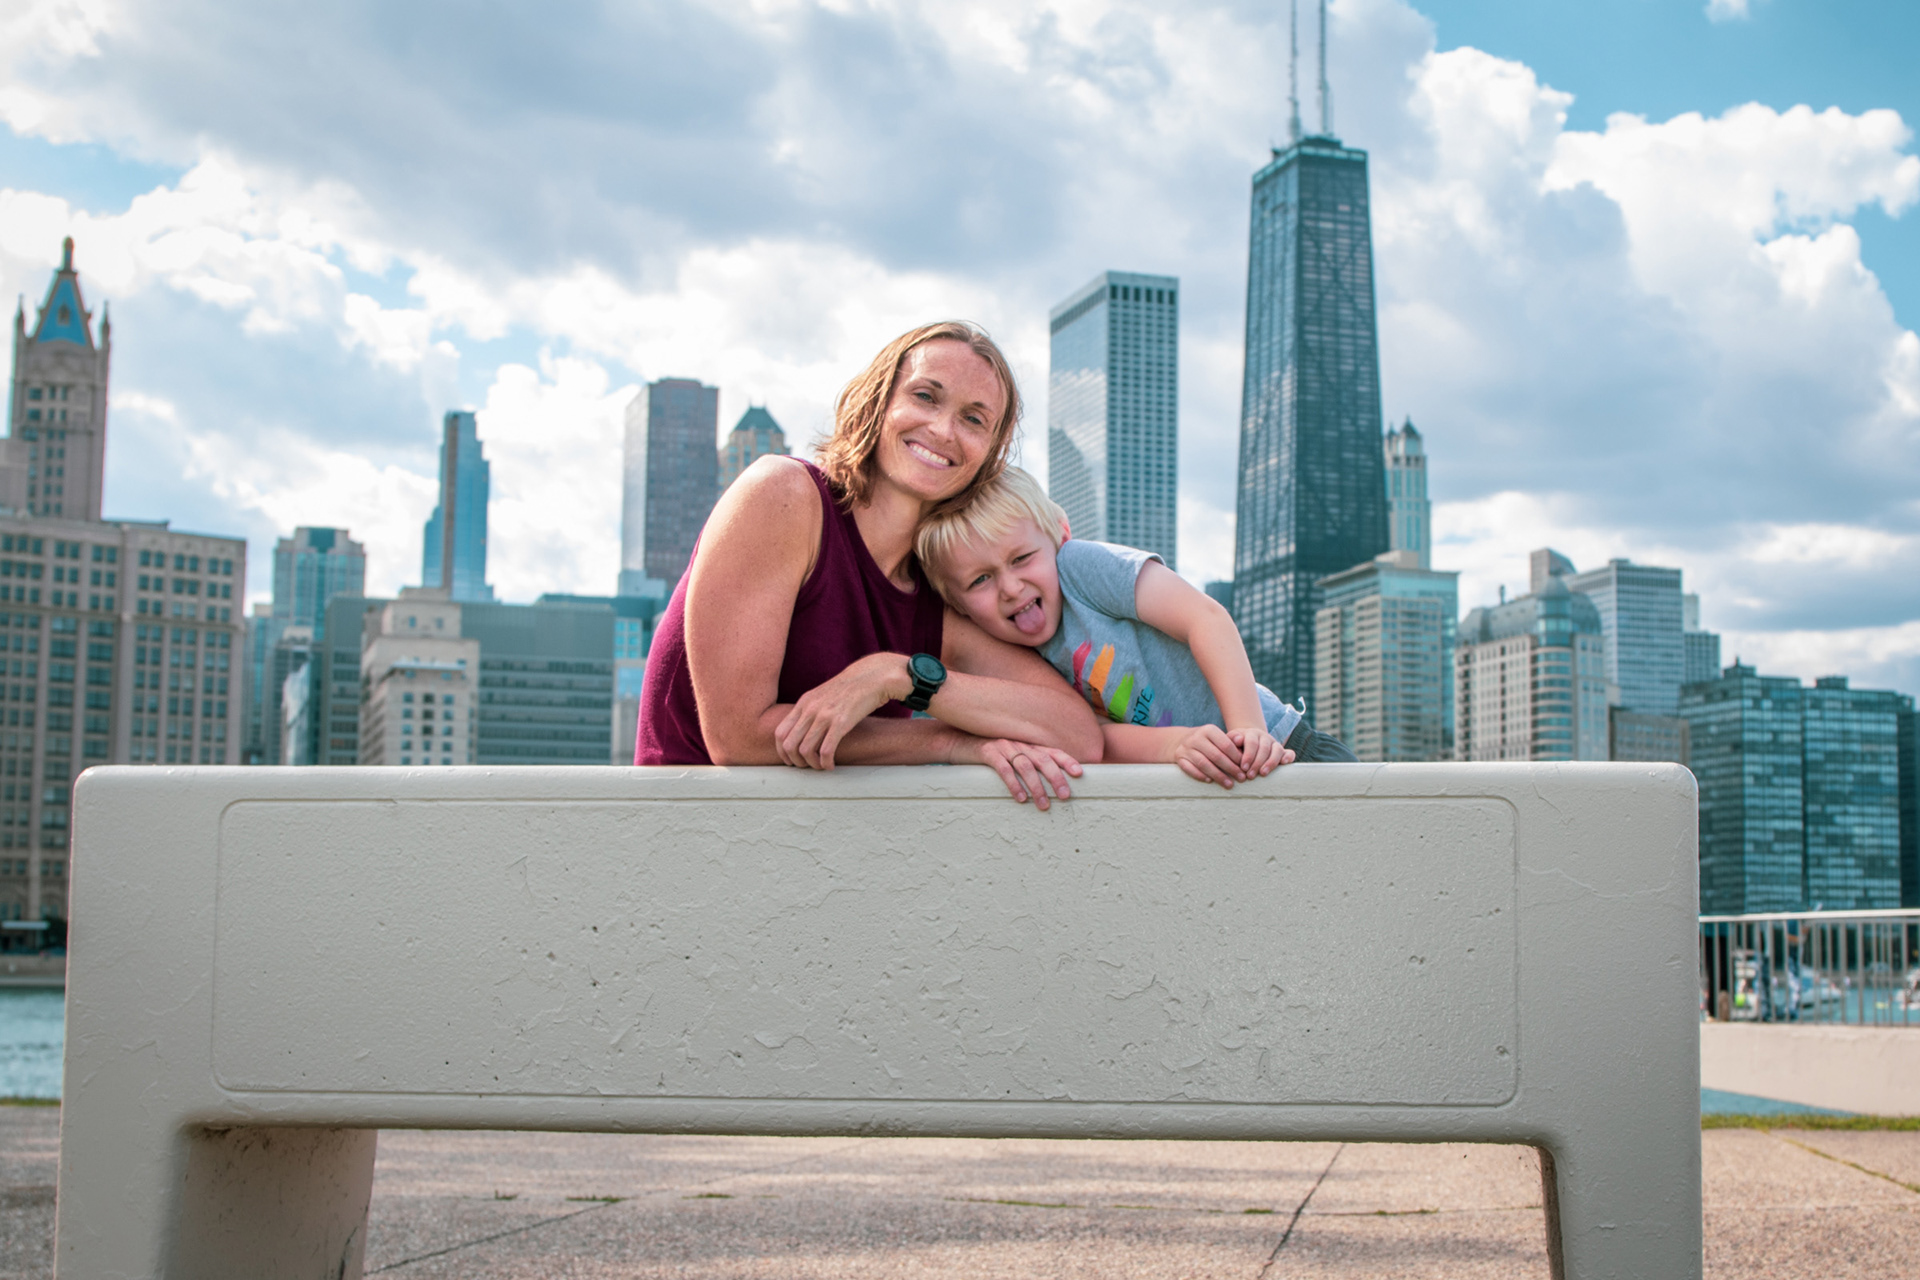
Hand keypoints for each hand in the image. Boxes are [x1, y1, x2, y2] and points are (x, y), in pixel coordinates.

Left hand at [774, 654, 907, 768]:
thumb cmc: (849, 689)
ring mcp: (825, 715)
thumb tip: (801, 731)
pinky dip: (825, 763)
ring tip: (820, 766)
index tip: (790, 759)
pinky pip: (826, 751)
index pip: (780, 733)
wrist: (871, 677)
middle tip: (806, 767)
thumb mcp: (821, 696)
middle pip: (789, 745)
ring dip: (811, 765)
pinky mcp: (841, 723)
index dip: (781, 751)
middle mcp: (810, 709)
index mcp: (803, 703)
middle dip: (795, 762)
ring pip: (805, 750)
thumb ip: (809, 710)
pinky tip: (831, 765)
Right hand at [958, 737, 1083, 810]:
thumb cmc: (988, 754)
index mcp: (1026, 744)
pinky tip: (1020, 798)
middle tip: (1065, 796)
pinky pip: (1003, 769)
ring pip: (1025, 766)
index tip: (1079, 773)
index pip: (1051, 750)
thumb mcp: (1010, 754)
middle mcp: (1018, 743)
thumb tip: (1048, 781)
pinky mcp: (988, 752)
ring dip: (1037, 787)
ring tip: (1044, 805)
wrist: (957, 743)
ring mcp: (1003, 746)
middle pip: (1042, 759)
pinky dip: (1014, 784)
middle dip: (1056, 778)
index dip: (1066, 760)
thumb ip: (1028, 762)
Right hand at [1167, 724, 1252, 788]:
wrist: (1182, 740)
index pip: (1225, 745)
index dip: (1237, 758)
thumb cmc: (1208, 741)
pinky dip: (1200, 775)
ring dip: (1218, 776)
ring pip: (1203, 763)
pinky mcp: (1179, 757)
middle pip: (1216, 755)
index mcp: (1208, 730)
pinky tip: (1210, 781)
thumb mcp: (1219, 737)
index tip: (1245, 768)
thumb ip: (1232, 740)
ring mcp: (1186, 748)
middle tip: (1241, 778)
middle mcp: (1196, 737)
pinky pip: (1189, 769)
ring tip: (1229, 784)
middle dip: (1231, 769)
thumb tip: (1242, 739)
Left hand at [1228, 726, 1293, 776]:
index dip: (1248, 755)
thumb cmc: (1236, 745)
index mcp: (1252, 734)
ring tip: (1263, 774)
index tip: (1243, 768)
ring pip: (1277, 750)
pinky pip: (1289, 753)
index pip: (1252, 743)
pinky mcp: (1282, 752)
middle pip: (1264, 748)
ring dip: (1271, 762)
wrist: (1247, 742)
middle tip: (1250, 776)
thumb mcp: (1231, 741)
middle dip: (1257, 763)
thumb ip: (1232, 740)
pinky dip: (1288, 757)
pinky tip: (1284, 763)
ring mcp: (1275, 744)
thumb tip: (1237, 740)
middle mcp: (1265, 737)